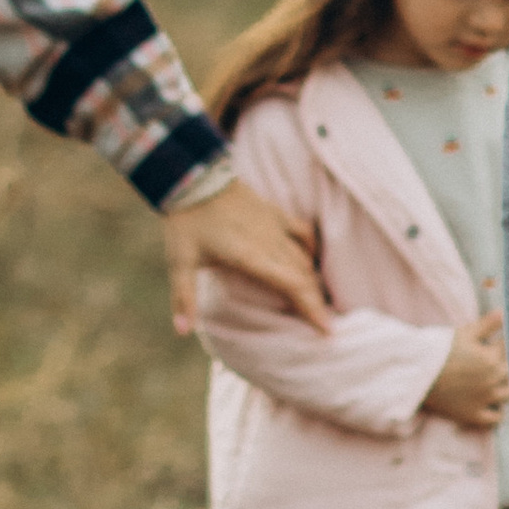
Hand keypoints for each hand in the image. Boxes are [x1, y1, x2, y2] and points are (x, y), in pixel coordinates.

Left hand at [164, 176, 331, 333]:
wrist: (194, 175)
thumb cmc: (187, 221)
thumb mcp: (180, 262)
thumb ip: (184, 299)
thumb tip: (180, 333)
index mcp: (251, 256)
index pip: (292, 285)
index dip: (312, 308)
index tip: (328, 331)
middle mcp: (270, 242)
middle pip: (304, 276)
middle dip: (317, 302)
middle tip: (328, 327)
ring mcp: (275, 225)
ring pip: (305, 257)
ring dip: (314, 281)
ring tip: (319, 302)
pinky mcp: (274, 212)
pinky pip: (302, 232)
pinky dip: (311, 249)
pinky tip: (311, 261)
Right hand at [425, 311, 508, 429]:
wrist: (416, 374)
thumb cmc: (440, 349)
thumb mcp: (465, 333)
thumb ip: (488, 324)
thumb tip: (505, 312)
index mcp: (491, 358)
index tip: (508, 343)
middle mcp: (492, 379)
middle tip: (502, 362)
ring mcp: (484, 399)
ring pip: (507, 395)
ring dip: (505, 388)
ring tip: (498, 382)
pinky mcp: (473, 415)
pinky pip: (495, 418)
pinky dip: (497, 412)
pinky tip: (493, 404)